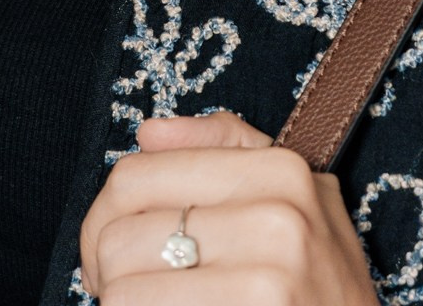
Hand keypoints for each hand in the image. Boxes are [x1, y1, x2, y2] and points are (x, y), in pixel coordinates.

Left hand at [80, 112, 378, 304]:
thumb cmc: (319, 284)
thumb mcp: (296, 199)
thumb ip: (226, 146)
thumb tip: (149, 133)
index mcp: (281, 171)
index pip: (135, 175)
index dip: (103, 217)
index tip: (109, 247)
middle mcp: (279, 221)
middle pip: (120, 234)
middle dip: (106, 270)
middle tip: (121, 289)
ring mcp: (268, 283)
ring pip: (124, 288)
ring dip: (122, 304)